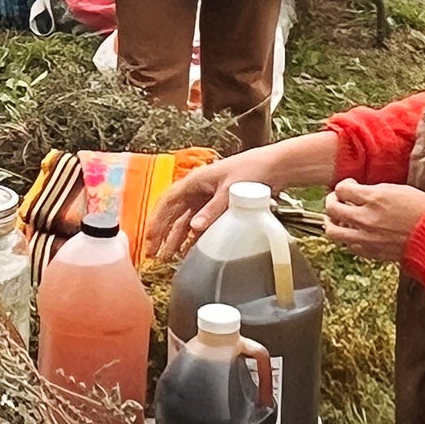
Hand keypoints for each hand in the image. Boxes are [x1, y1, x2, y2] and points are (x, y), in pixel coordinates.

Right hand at [148, 142, 321, 260]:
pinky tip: (189, 249)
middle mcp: (196, 189)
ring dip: (176, 238)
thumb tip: (194, 228)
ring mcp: (206, 197)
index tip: (150, 240)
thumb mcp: (229, 191)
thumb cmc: (251, 170)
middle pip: (173, 214)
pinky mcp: (217, 204)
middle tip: (153, 255)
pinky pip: (199, 222)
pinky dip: (192, 236)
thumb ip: (212, 210)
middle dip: (162, 234)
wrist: (274, 166)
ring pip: (185, 220)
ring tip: (168, 257)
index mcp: (194, 181)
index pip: (167, 203)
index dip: (157, 222)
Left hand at [323, 179, 424, 263]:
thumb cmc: (423, 210)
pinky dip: (347, 239)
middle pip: (331, 208)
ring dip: (332, 222)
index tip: (349, 186)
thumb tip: (357, 192)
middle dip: (332, 201)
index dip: (343, 185)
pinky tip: (355, 233)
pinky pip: (347, 246)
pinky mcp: (371, 252)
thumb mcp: (398, 190)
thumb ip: (373, 191)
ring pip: (332, 231)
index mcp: (374, 198)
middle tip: (338, 200)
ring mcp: (366, 237)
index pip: (341, 189)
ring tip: (339, 219)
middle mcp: (366, 218)